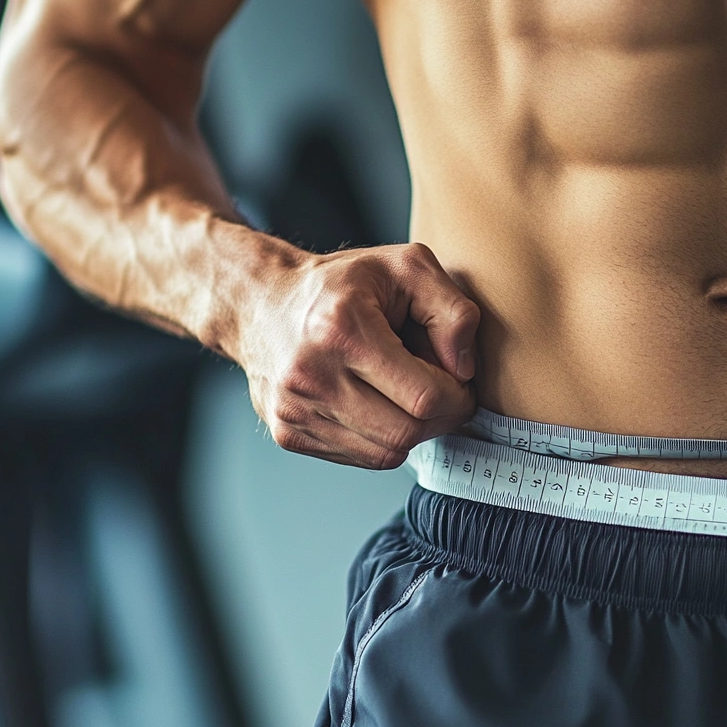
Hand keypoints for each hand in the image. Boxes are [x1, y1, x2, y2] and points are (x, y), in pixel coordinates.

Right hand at [238, 242, 479, 468]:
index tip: (459, 379)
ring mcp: (295, 411)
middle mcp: (311, 376)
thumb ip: (452, 309)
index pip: (424, 397)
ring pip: (386, 454)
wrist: (261, 302)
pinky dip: (383, 440)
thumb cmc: (341, 284)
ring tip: (409, 396)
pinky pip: (361, 459)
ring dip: (414, 432)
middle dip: (442, 418)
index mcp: (342, 330)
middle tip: (445, 393)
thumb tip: (465, 369)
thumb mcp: (407, 266)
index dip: (458, 395)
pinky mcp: (289, 434)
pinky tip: (379, 406)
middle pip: (407, 433)